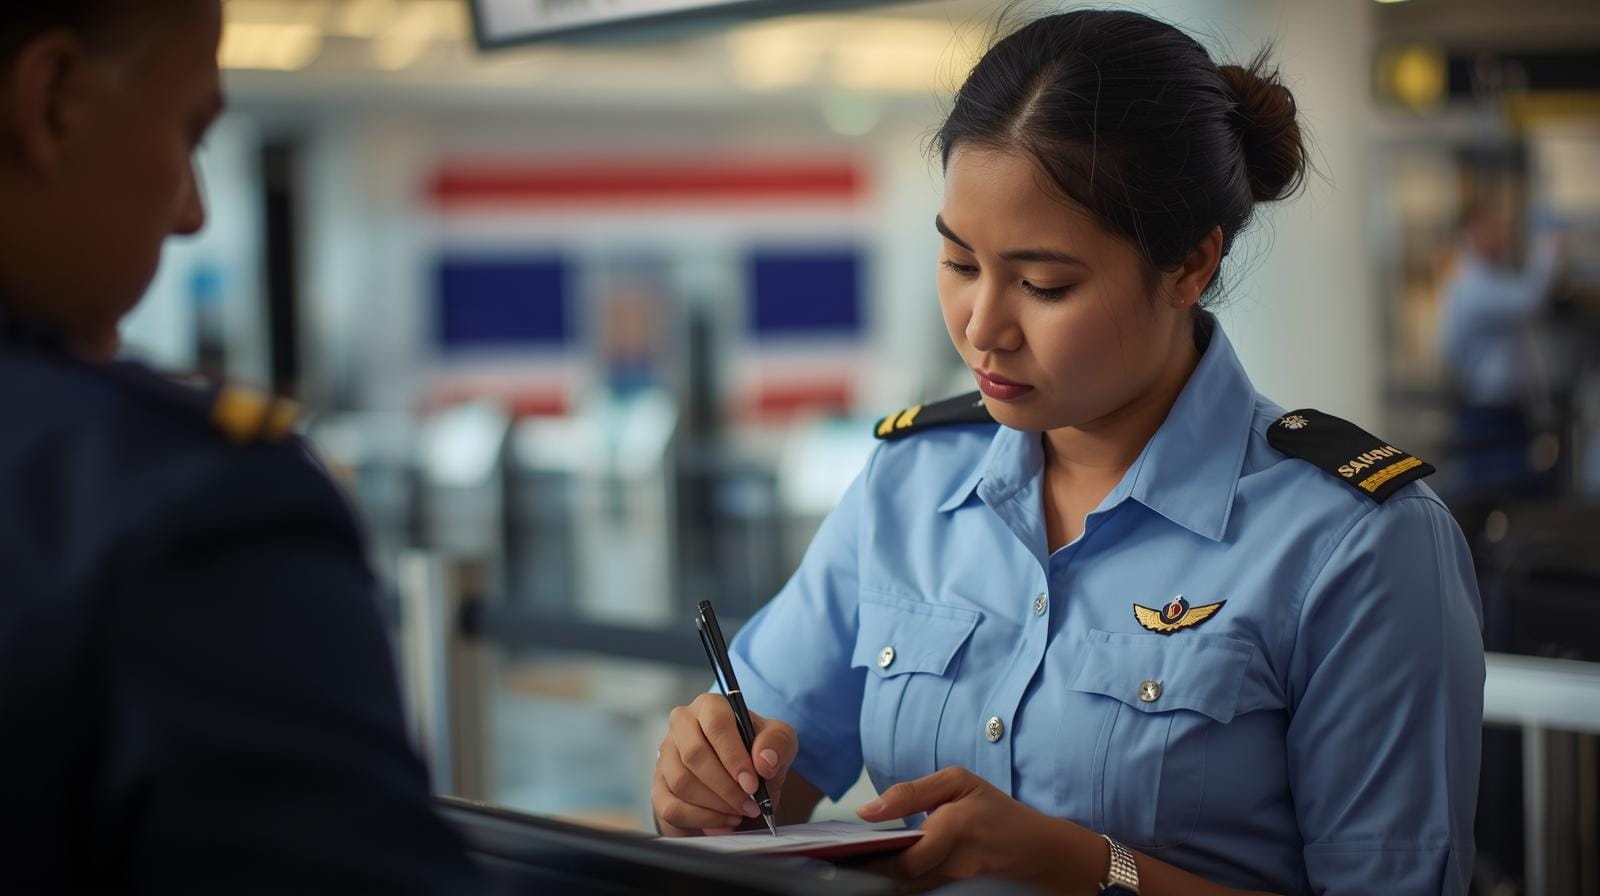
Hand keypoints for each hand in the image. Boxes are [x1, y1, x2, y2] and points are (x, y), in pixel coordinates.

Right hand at [652, 692, 796, 835]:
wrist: (742, 779)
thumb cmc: (757, 752)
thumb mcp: (779, 741)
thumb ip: (778, 743)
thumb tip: (763, 761)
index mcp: (709, 706)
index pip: (716, 723)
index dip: (734, 756)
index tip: (752, 783)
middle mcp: (681, 725)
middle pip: (694, 754)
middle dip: (726, 786)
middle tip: (750, 805)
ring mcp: (665, 756)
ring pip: (682, 782)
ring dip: (716, 805)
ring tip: (740, 812)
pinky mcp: (659, 787)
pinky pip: (671, 807)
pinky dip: (701, 821)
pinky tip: (723, 823)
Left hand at [856, 766, 1104, 893]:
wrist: (1034, 846)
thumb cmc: (994, 808)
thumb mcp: (958, 782)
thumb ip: (911, 792)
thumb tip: (867, 810)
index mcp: (954, 829)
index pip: (903, 857)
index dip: (870, 860)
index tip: (839, 854)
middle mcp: (955, 864)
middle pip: (900, 879)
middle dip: (867, 871)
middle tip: (836, 861)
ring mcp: (956, 883)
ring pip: (906, 888)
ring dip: (878, 877)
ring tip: (851, 863)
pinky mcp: (953, 891)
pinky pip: (918, 890)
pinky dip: (896, 881)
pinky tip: (878, 870)